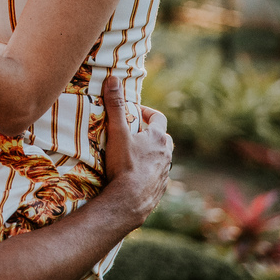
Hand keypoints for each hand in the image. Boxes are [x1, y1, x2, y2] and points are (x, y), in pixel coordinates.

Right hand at [100, 76, 171, 227]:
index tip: (135, 111)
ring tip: (134, 154)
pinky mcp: (159, 189)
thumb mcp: (117, 132)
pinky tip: (136, 175)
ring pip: (162, 157)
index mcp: (158, 138)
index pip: (158, 118)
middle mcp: (166, 154)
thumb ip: (116, 105)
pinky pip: (157, 175)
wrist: (130, 202)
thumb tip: (113, 78)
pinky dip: (149, 171)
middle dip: (150, 133)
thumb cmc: (125, 165)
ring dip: (151, 153)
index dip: (147, 112)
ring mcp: (164, 173)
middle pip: (163, 138)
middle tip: (134, 133)